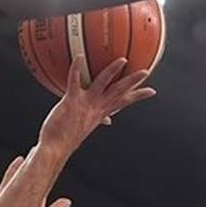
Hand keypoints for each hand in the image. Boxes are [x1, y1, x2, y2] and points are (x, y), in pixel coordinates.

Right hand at [0, 153, 71, 206]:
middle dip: (38, 165)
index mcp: (33, 203)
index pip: (43, 185)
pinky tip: (21, 159)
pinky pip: (10, 177)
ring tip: (34, 150)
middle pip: (32, 177)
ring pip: (21, 175)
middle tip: (45, 151)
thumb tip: (67, 202)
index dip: (49, 175)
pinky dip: (15, 168)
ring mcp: (11, 195)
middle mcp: (21, 197)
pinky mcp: (2, 193)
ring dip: (28, 164)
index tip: (56, 163)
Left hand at [37, 57, 155, 157]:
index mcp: (100, 114)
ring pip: (102, 84)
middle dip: (133, 82)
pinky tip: (78, 57)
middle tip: (146, 71)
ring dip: (112, 71)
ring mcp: (85, 104)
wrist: (55, 149)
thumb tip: (108, 121)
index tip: (150, 90)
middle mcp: (96, 108)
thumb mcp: (86, 128)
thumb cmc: (66, 139)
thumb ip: (98, 120)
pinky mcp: (71, 101)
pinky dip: (76, 69)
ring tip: (122, 60)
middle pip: (119, 92)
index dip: (137, 96)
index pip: (122, 102)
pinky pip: (75, 82)